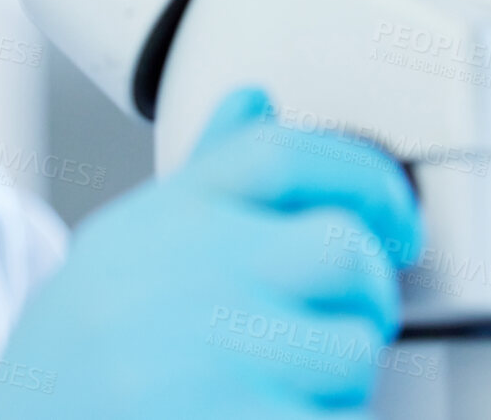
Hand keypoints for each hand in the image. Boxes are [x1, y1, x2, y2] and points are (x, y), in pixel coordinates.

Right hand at [0, 86, 423, 418]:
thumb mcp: (136, 239)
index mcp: (175, 215)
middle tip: (348, 318)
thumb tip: (256, 102)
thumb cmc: (95, 338)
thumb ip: (209, 176)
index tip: (395, 216)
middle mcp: (192, 269)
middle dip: (370, 294)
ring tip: (286, 385)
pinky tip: (269, 414)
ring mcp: (209, 348)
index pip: (283, 155)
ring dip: (342, 381)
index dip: (363, 176)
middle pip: (345, 250)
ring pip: (353, 351)